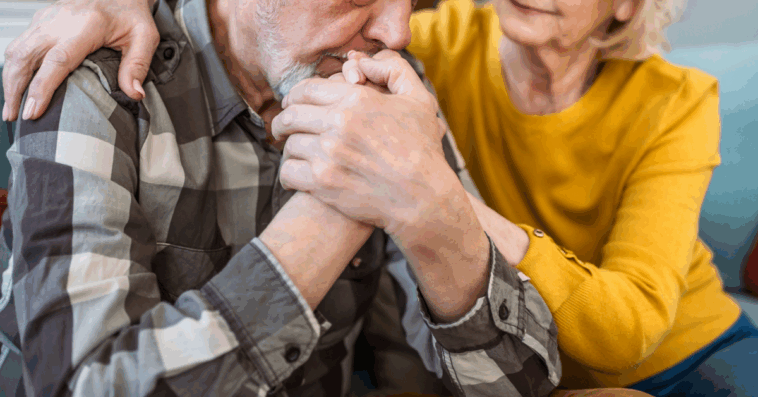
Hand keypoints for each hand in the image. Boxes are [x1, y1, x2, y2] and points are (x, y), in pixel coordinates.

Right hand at [2, 0, 157, 121]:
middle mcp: (60, 20)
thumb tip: (134, 94)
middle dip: (15, 89)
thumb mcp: (145, 38)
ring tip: (12, 108)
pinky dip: (15, 67)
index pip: (57, 60)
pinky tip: (18, 86)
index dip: (42, 88)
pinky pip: (20, 44)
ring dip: (10, 80)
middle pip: (25, 56)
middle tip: (14, 117)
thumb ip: (138, 66)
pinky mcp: (42, 20)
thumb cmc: (131, 13)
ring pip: (17, 50)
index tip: (33, 111)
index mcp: (86, 25)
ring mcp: (47, 18)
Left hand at [272, 50, 449, 235]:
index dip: (293, 97)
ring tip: (293, 155)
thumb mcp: (419, 100)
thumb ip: (393, 70)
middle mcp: (338, 123)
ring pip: (289, 144)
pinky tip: (295, 177)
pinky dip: (287, 175)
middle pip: (290, 116)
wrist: (423, 197)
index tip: (291, 106)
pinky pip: (288, 172)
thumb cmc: (422, 149)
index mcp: (355, 99)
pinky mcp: (322, 182)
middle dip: (281, 123)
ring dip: (288, 149)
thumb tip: (361, 62)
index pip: (306, 90)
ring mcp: (328, 153)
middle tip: (281, 130)